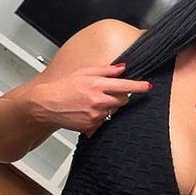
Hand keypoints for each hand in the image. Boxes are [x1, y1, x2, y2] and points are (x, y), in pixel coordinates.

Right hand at [36, 63, 151, 137]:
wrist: (47, 104)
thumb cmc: (64, 87)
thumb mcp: (84, 73)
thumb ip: (105, 71)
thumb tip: (122, 68)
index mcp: (97, 84)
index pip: (125, 85)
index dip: (139, 86)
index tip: (148, 87)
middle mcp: (98, 100)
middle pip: (123, 100)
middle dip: (120, 96)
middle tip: (108, 93)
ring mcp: (95, 114)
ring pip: (113, 111)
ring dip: (109, 107)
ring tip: (92, 102)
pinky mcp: (91, 126)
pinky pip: (103, 121)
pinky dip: (100, 117)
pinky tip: (87, 111)